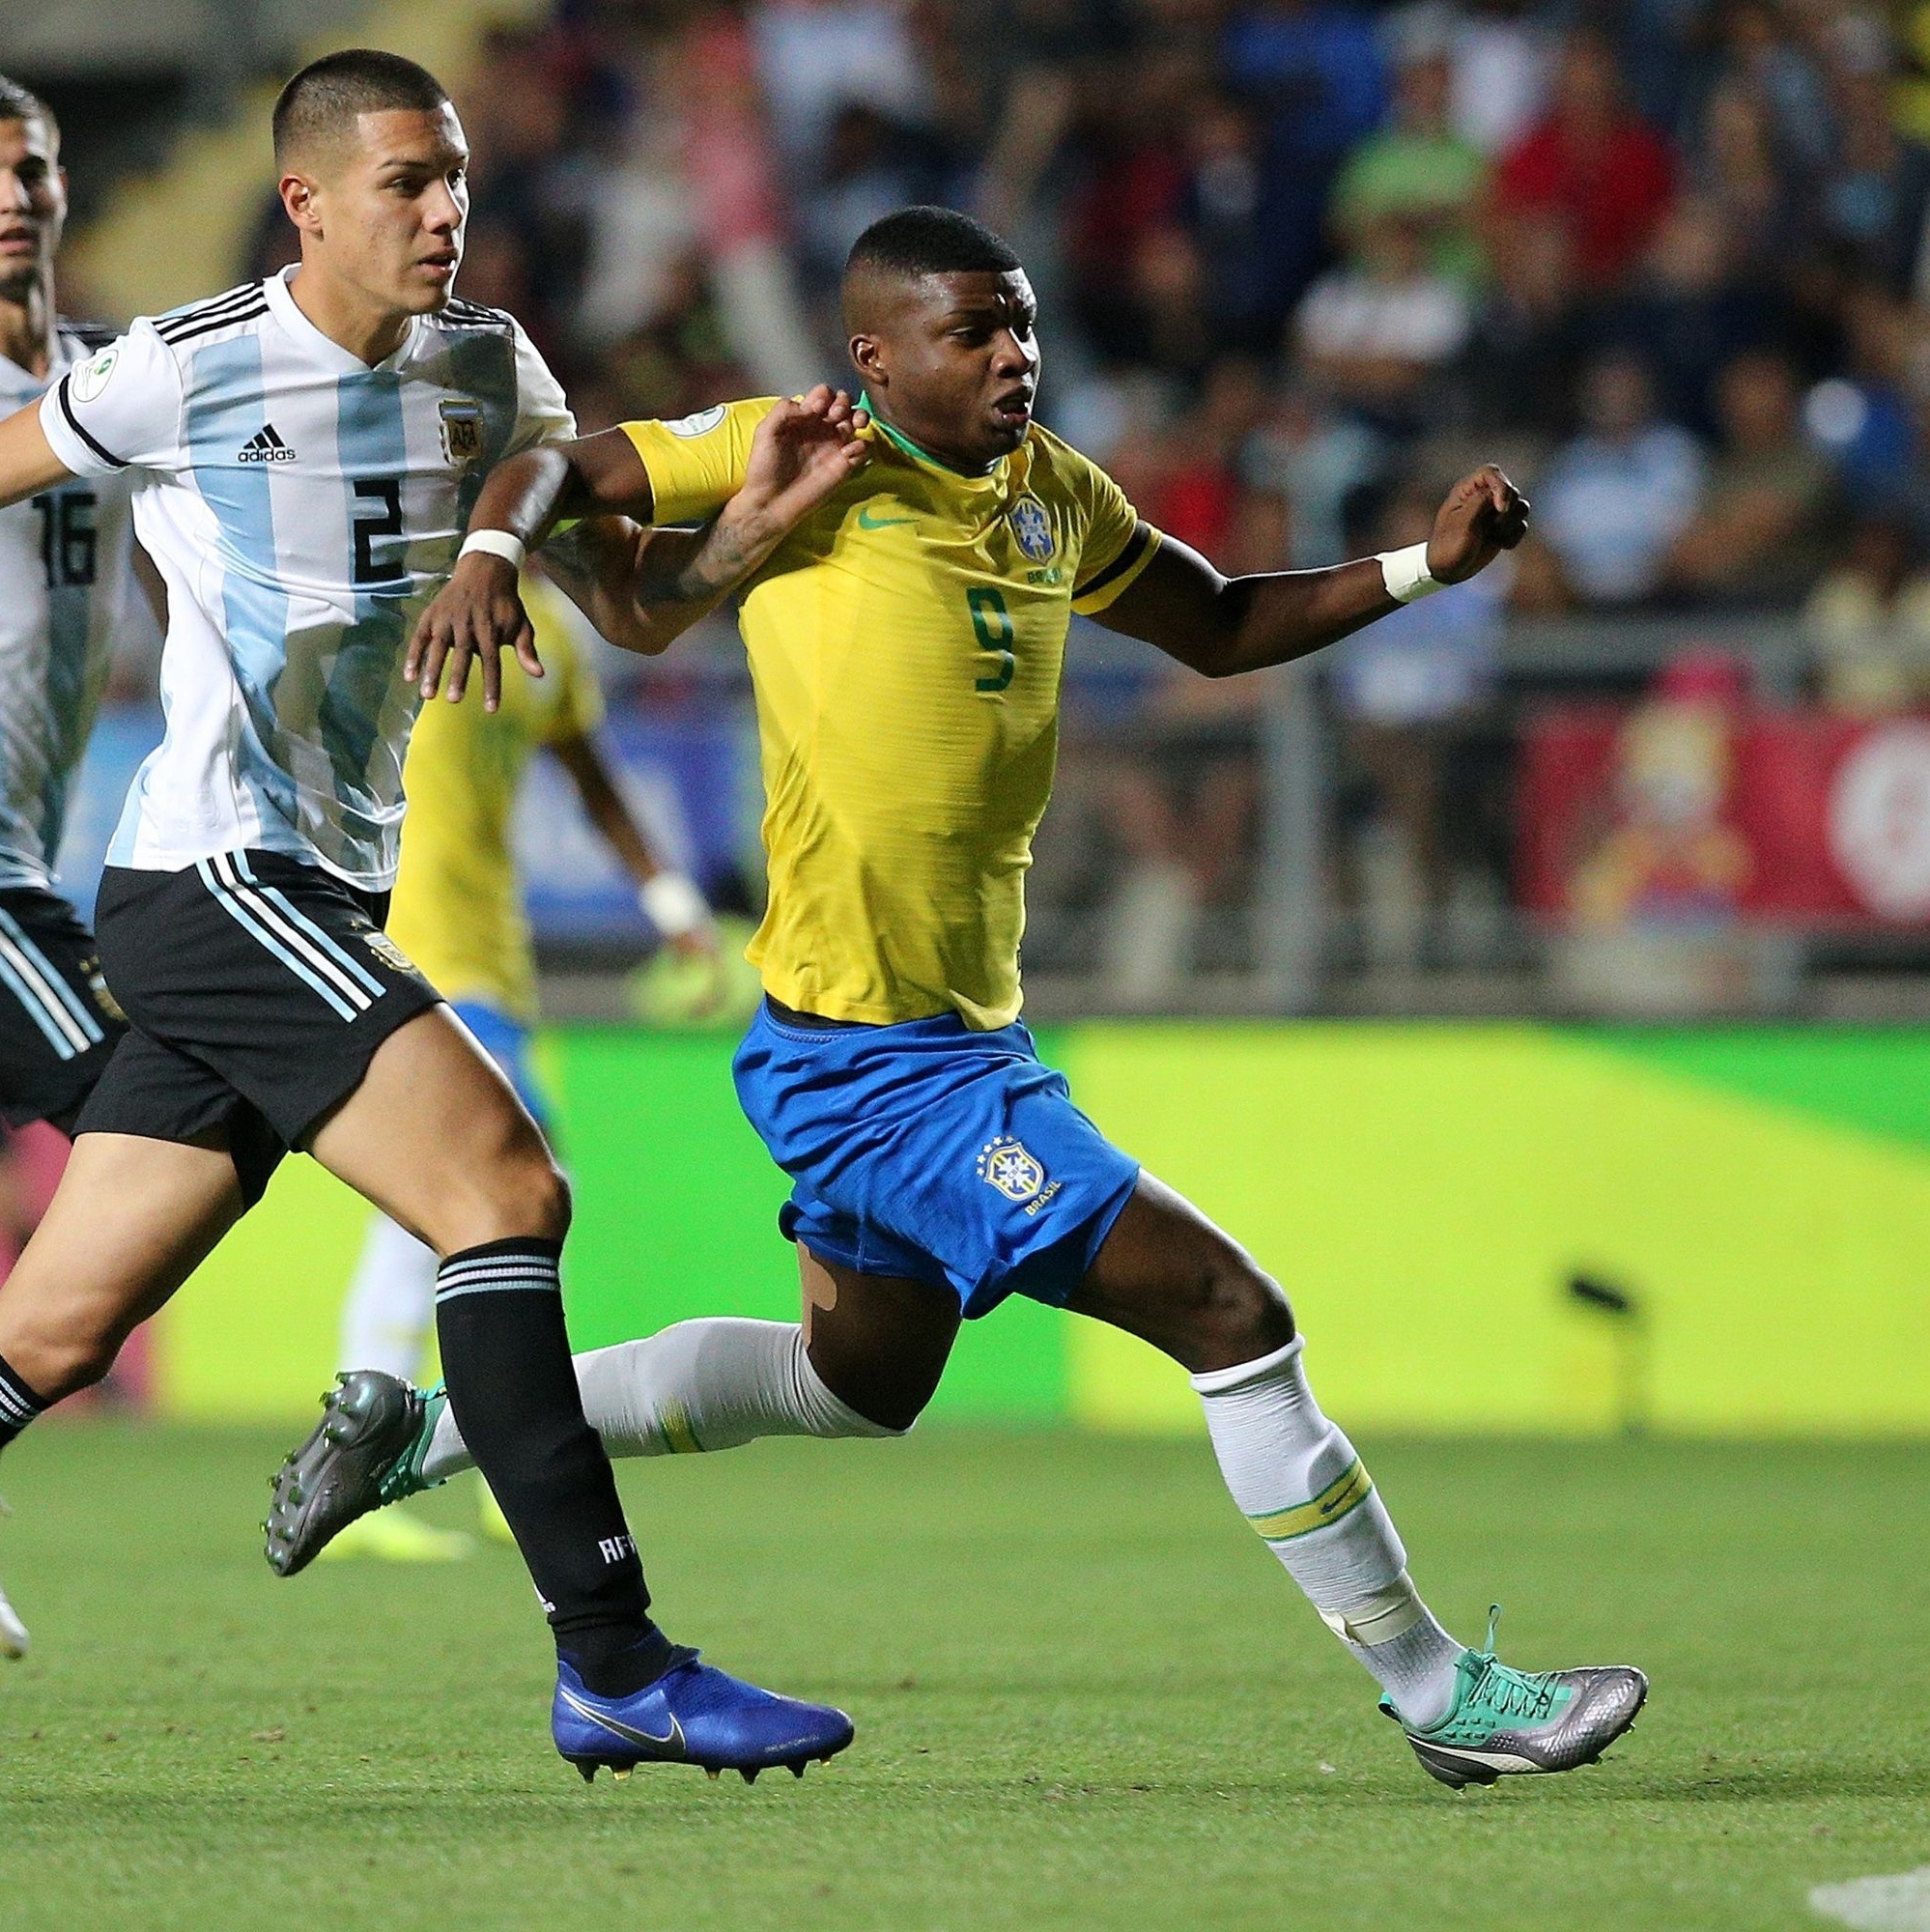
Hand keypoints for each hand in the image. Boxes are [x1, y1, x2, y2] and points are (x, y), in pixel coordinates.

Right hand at [405, 551, 542, 709]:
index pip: (492, 662)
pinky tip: (409, 676)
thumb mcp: (521, 624)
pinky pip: (420, 637)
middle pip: (463, 654)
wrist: (484, 571)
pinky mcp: (431, 615)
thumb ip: (526, 650)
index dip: (492, 685)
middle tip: (454, 700)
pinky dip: (414, 656)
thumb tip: (540, 674)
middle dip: (458, 677)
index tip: (491, 709)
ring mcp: (447, 619)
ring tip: (427, 695)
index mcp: (490, 629)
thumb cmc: (505, 605)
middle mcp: (467, 624)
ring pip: (438, 647)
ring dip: (432, 670)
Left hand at [730, 385, 870, 540]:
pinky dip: (862, 445)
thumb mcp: (766, 431)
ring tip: (853, 425)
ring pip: (857, 421)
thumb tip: (812, 406)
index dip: (825, 395)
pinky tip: (849, 452)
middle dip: (843, 402)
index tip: (816, 408)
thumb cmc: (764, 468)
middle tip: (835, 416)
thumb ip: (784, 410)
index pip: (823, 394)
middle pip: (843, 403)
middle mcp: (821, 429)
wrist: (771, 503)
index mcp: (803, 418)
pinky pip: (863, 449)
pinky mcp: (845, 466)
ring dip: (860, 417)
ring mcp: (835, 446)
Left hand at [1425, 466, 1530, 585]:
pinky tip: (1501, 545)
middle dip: (1508, 510)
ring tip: (1496, 536)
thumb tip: (1499, 492)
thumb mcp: (1462, 523)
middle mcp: (1483, 498)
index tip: (1500, 508)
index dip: (1502, 486)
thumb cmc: (1448, 546)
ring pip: (1521, 507)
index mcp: (1467, 490)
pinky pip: (1521, 525)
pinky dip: (1514, 536)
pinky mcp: (1503, 528)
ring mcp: (1494, 513)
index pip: (1491, 473)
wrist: (1448, 572)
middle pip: (1511, 490)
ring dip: (1512, 524)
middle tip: (1494, 527)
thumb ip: (1480, 502)